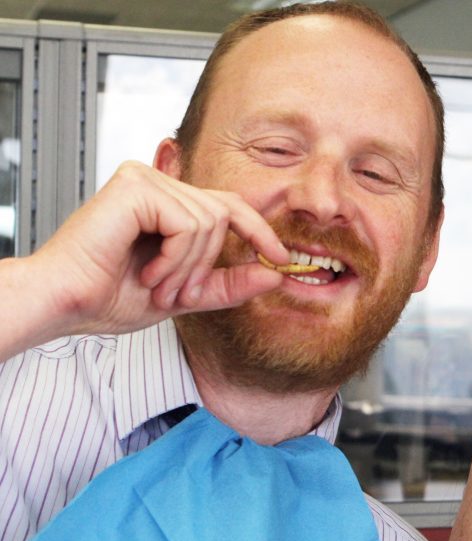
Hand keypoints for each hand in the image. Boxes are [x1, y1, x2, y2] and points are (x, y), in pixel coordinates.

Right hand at [30, 161, 289, 336]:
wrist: (65, 303)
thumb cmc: (108, 297)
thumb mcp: (184, 294)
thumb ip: (227, 284)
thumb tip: (275, 274)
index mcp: (166, 203)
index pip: (229, 205)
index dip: (259, 230)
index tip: (281, 258)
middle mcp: (157, 183)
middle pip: (225, 214)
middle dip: (208, 264)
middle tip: (180, 295)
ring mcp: (146, 180)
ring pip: (210, 222)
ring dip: (190, 267)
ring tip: (158, 286)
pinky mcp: (136, 186)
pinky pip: (189, 223)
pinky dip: (177, 258)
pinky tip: (150, 272)